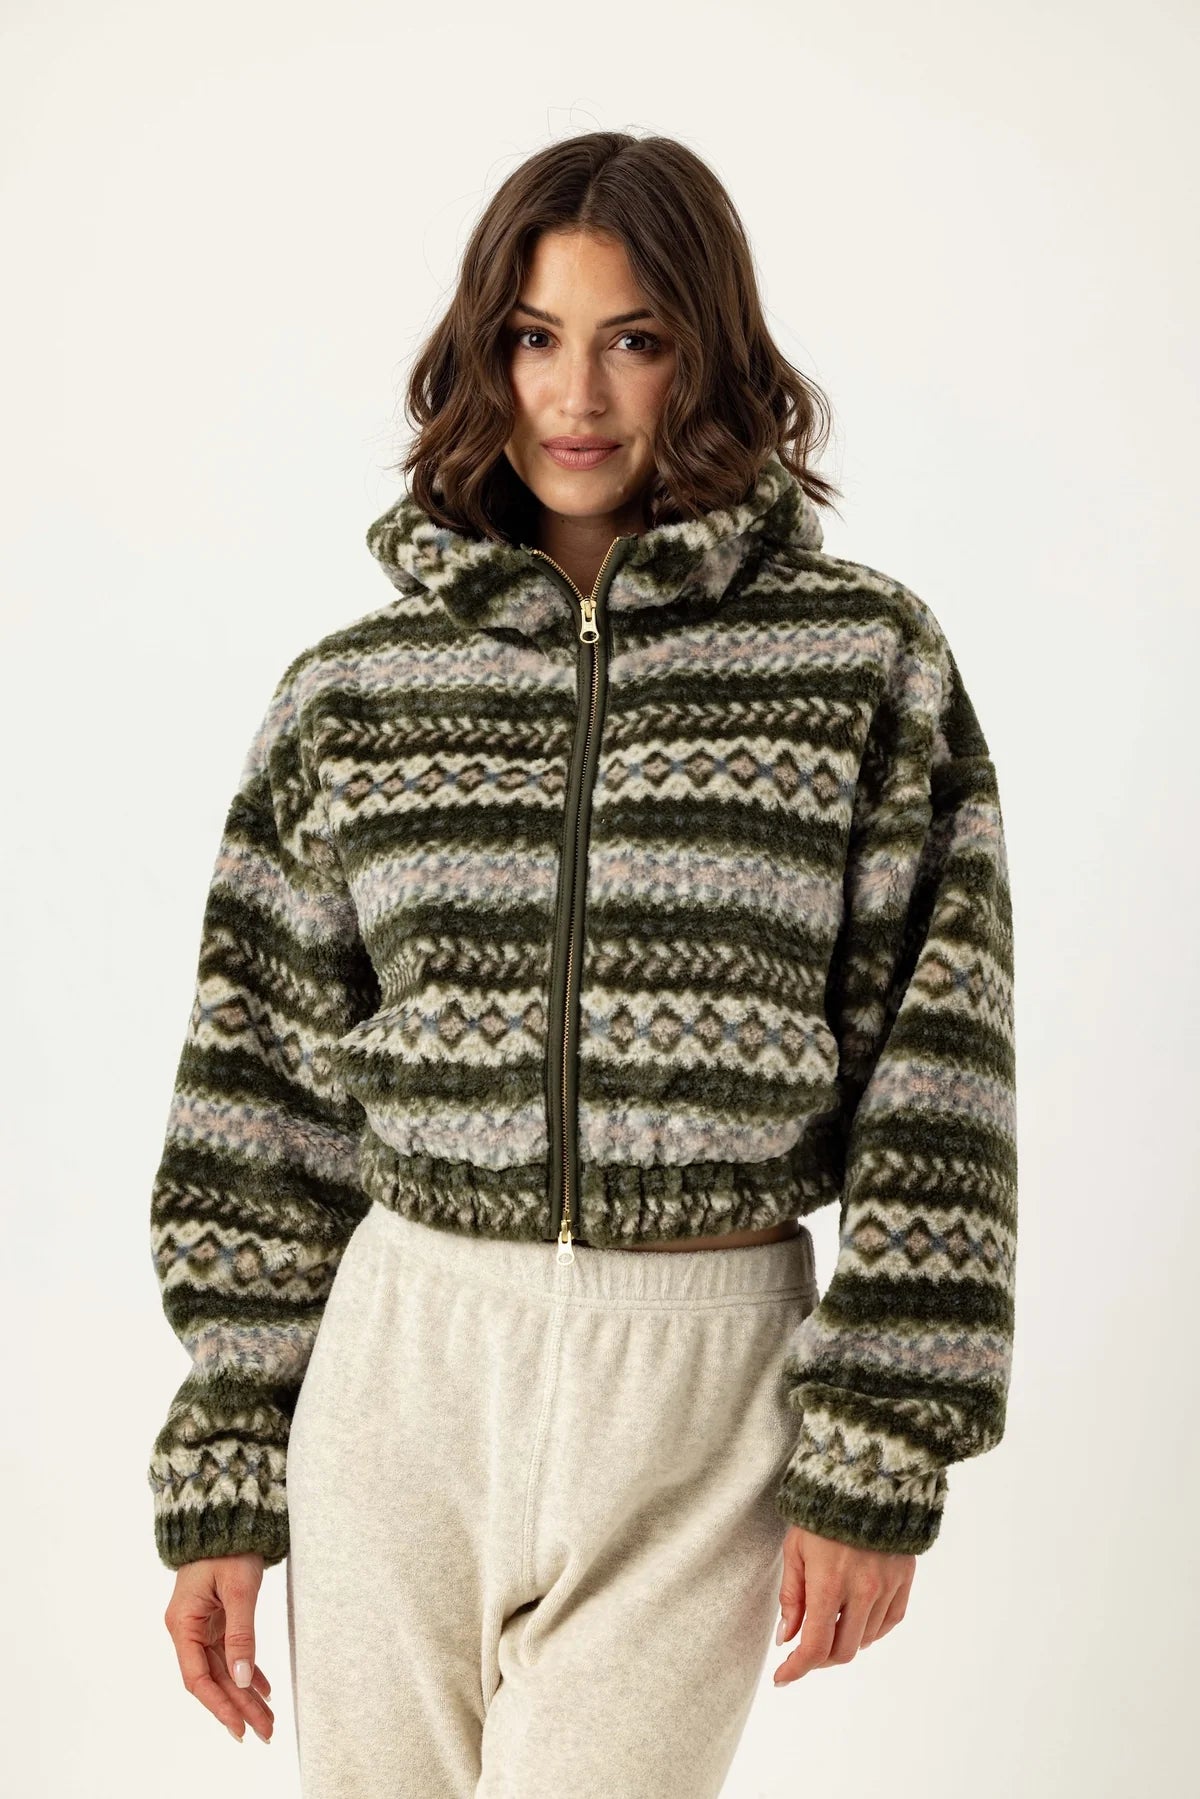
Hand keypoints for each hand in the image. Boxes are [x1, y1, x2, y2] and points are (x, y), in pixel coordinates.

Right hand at [163, 1553, 274, 1742]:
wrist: (228, 1514)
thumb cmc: (229, 1546)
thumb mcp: (238, 1589)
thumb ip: (241, 1634)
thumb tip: (241, 1679)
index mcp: (183, 1624)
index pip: (198, 1678)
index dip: (219, 1706)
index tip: (240, 1728)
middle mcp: (188, 1629)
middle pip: (213, 1678)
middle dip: (239, 1706)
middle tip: (266, 1732)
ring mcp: (201, 1624)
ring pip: (223, 1669)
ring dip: (245, 1693)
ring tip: (269, 1719)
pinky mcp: (216, 1618)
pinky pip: (230, 1653)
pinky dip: (247, 1670)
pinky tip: (264, 1689)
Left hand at [772, 1526, 914, 1683]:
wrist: (866, 1477)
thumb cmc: (821, 1511)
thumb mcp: (795, 1548)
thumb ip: (791, 1597)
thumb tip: (787, 1638)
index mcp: (829, 1583)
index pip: (815, 1646)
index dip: (797, 1669)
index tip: (783, 1677)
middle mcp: (862, 1591)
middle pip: (843, 1651)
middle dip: (820, 1658)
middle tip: (805, 1649)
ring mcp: (887, 1586)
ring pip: (866, 1639)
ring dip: (844, 1641)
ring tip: (829, 1623)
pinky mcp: (904, 1579)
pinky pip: (889, 1622)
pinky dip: (871, 1630)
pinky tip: (857, 1618)